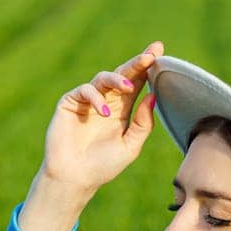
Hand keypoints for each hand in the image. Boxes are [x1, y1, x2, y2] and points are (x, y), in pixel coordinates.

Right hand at [42, 41, 163, 195]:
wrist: (75, 179)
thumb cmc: (103, 166)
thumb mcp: (130, 146)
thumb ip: (143, 123)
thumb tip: (153, 96)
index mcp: (122, 109)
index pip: (137, 82)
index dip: (147, 67)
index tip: (160, 52)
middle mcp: (106, 100)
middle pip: (123, 75)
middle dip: (137, 63)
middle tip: (150, 54)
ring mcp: (87, 100)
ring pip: (104, 78)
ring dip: (118, 79)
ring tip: (129, 87)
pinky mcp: (70, 102)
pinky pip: (85, 90)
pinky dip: (96, 98)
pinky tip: (104, 112)